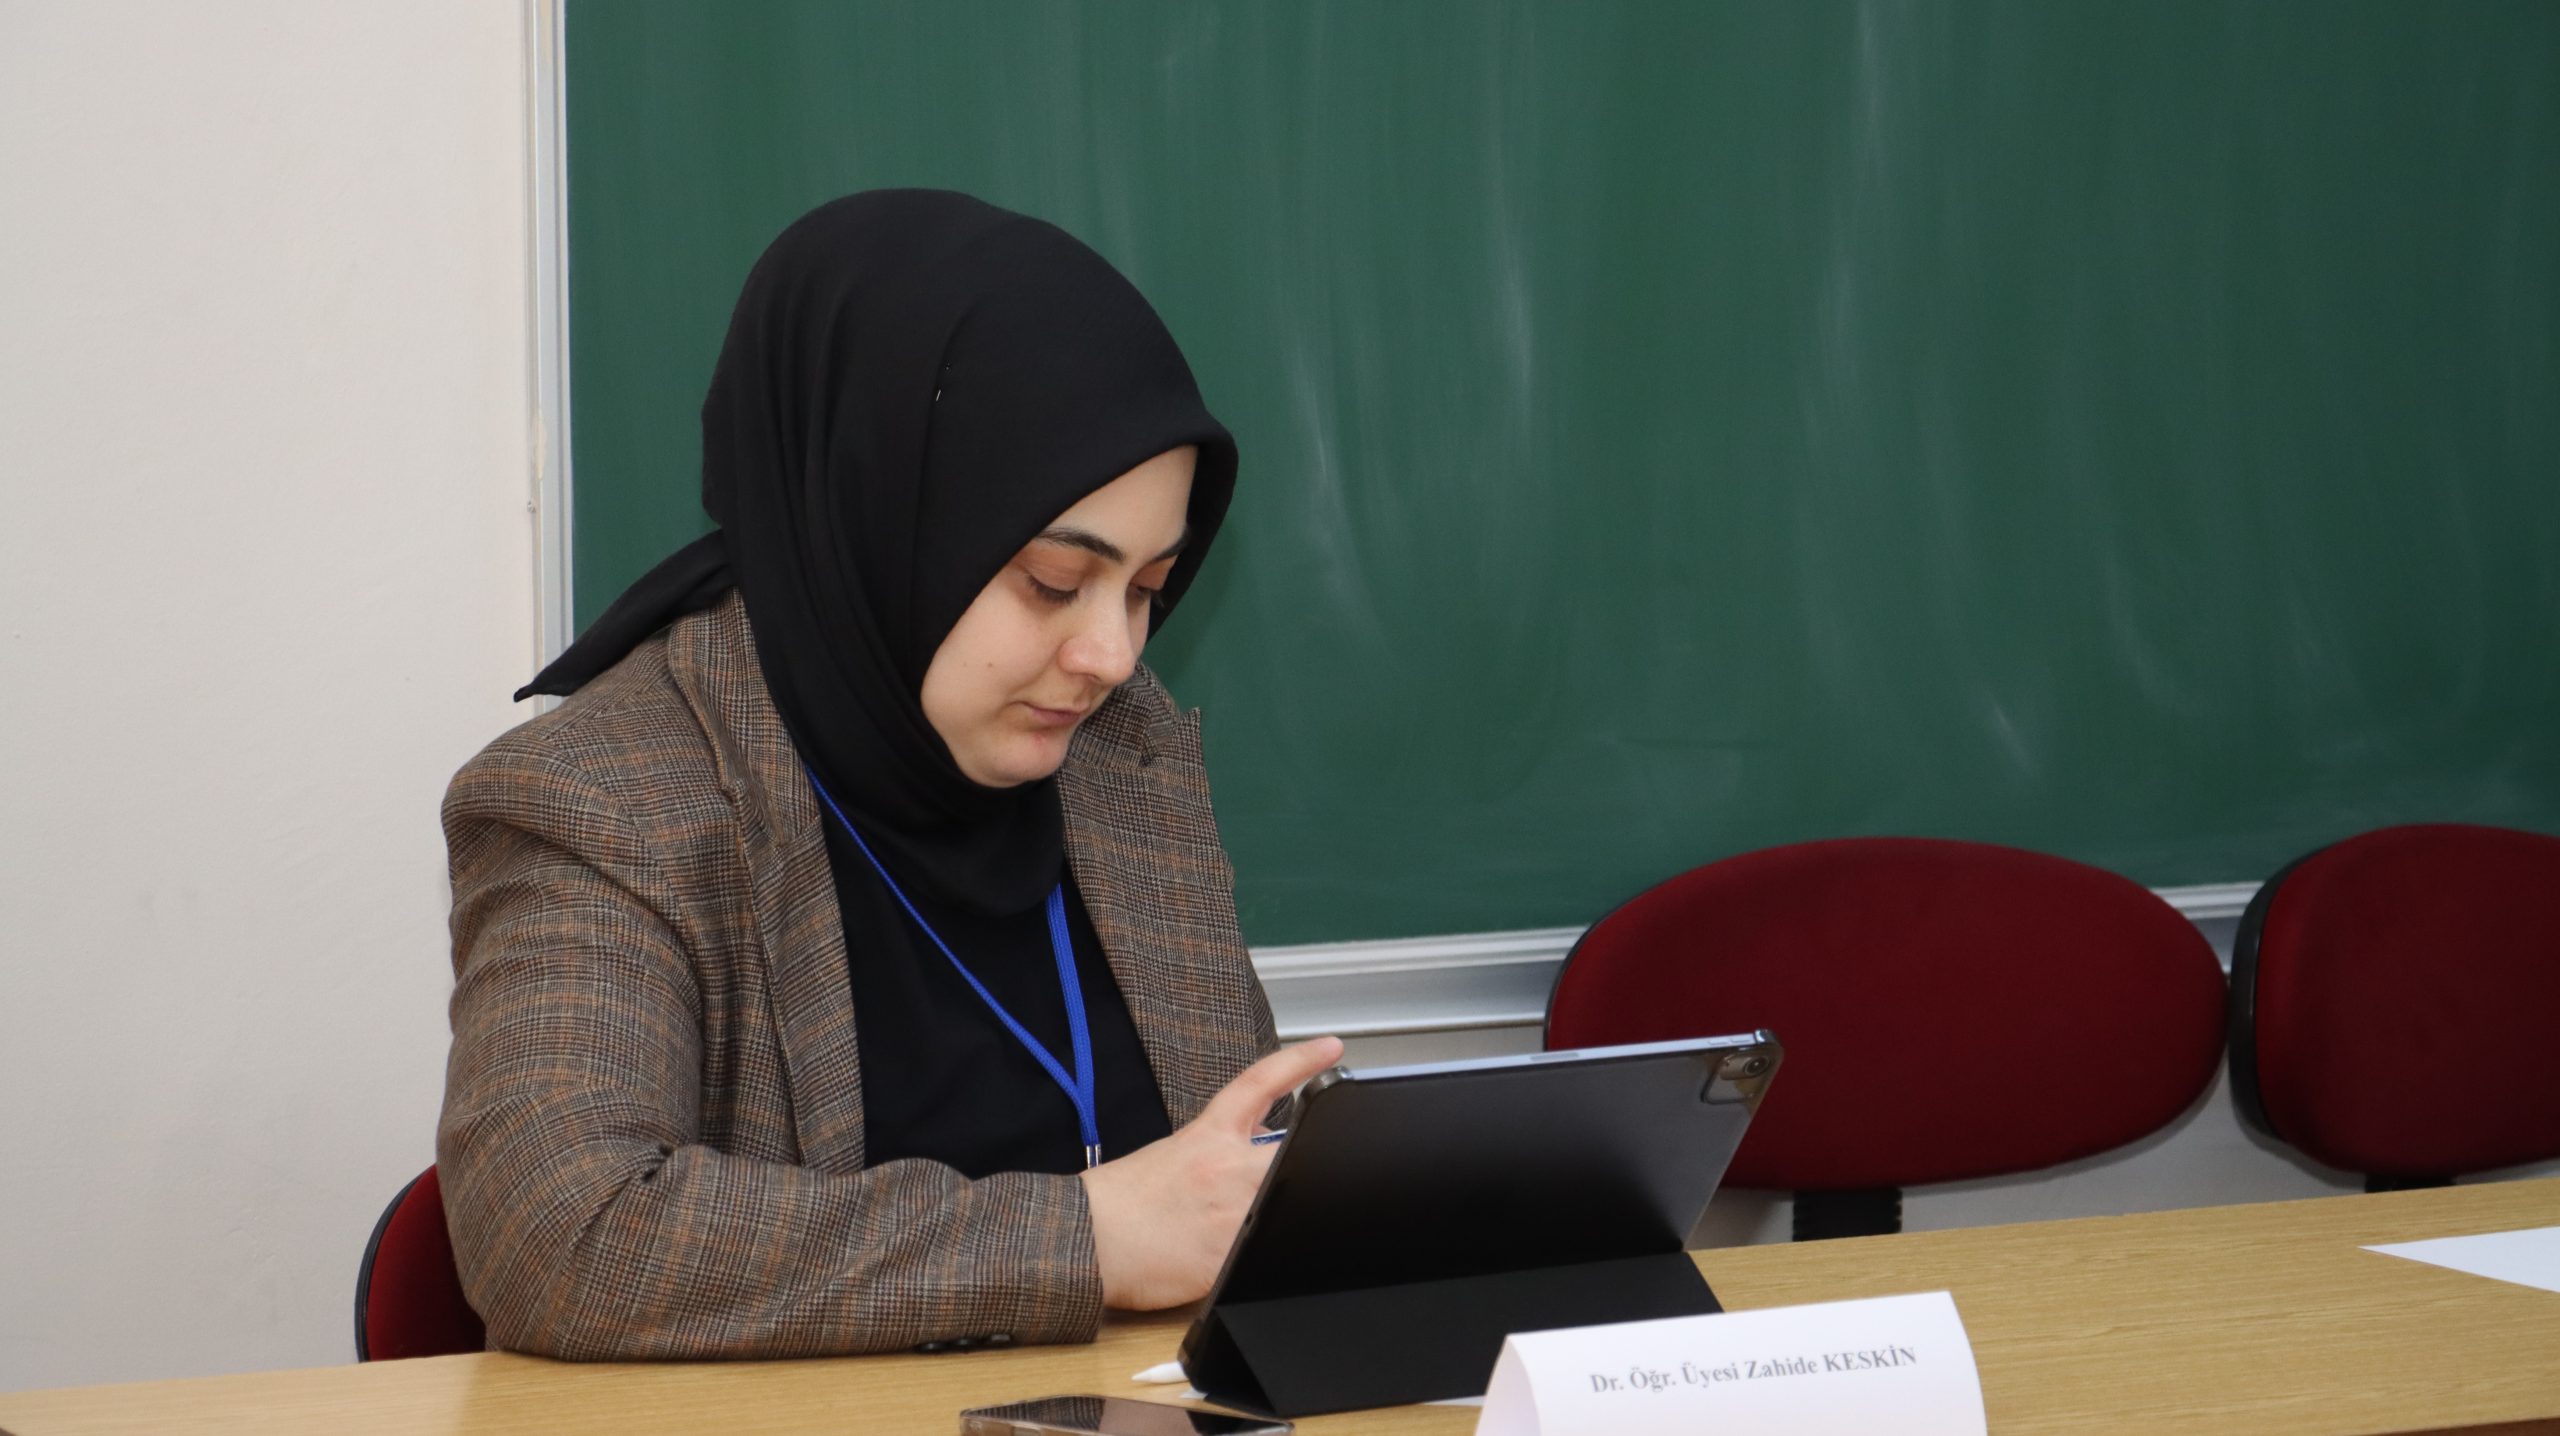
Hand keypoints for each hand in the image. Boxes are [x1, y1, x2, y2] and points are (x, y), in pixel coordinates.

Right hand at [1078, 1035, 1343, 1309]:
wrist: (1089, 1241)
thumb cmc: (1121, 1200)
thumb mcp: (1173, 1153)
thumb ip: (1220, 1148)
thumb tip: (1257, 1150)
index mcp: (1208, 1137)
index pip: (1261, 1084)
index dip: (1301, 1061)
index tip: (1330, 1047)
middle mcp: (1226, 1169)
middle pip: (1294, 1153)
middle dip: (1306, 1163)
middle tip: (1304, 1173)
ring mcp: (1232, 1214)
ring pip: (1287, 1206)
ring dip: (1280, 1214)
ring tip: (1234, 1226)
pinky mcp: (1229, 1258)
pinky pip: (1265, 1254)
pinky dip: (1259, 1256)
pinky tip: (1228, 1260)